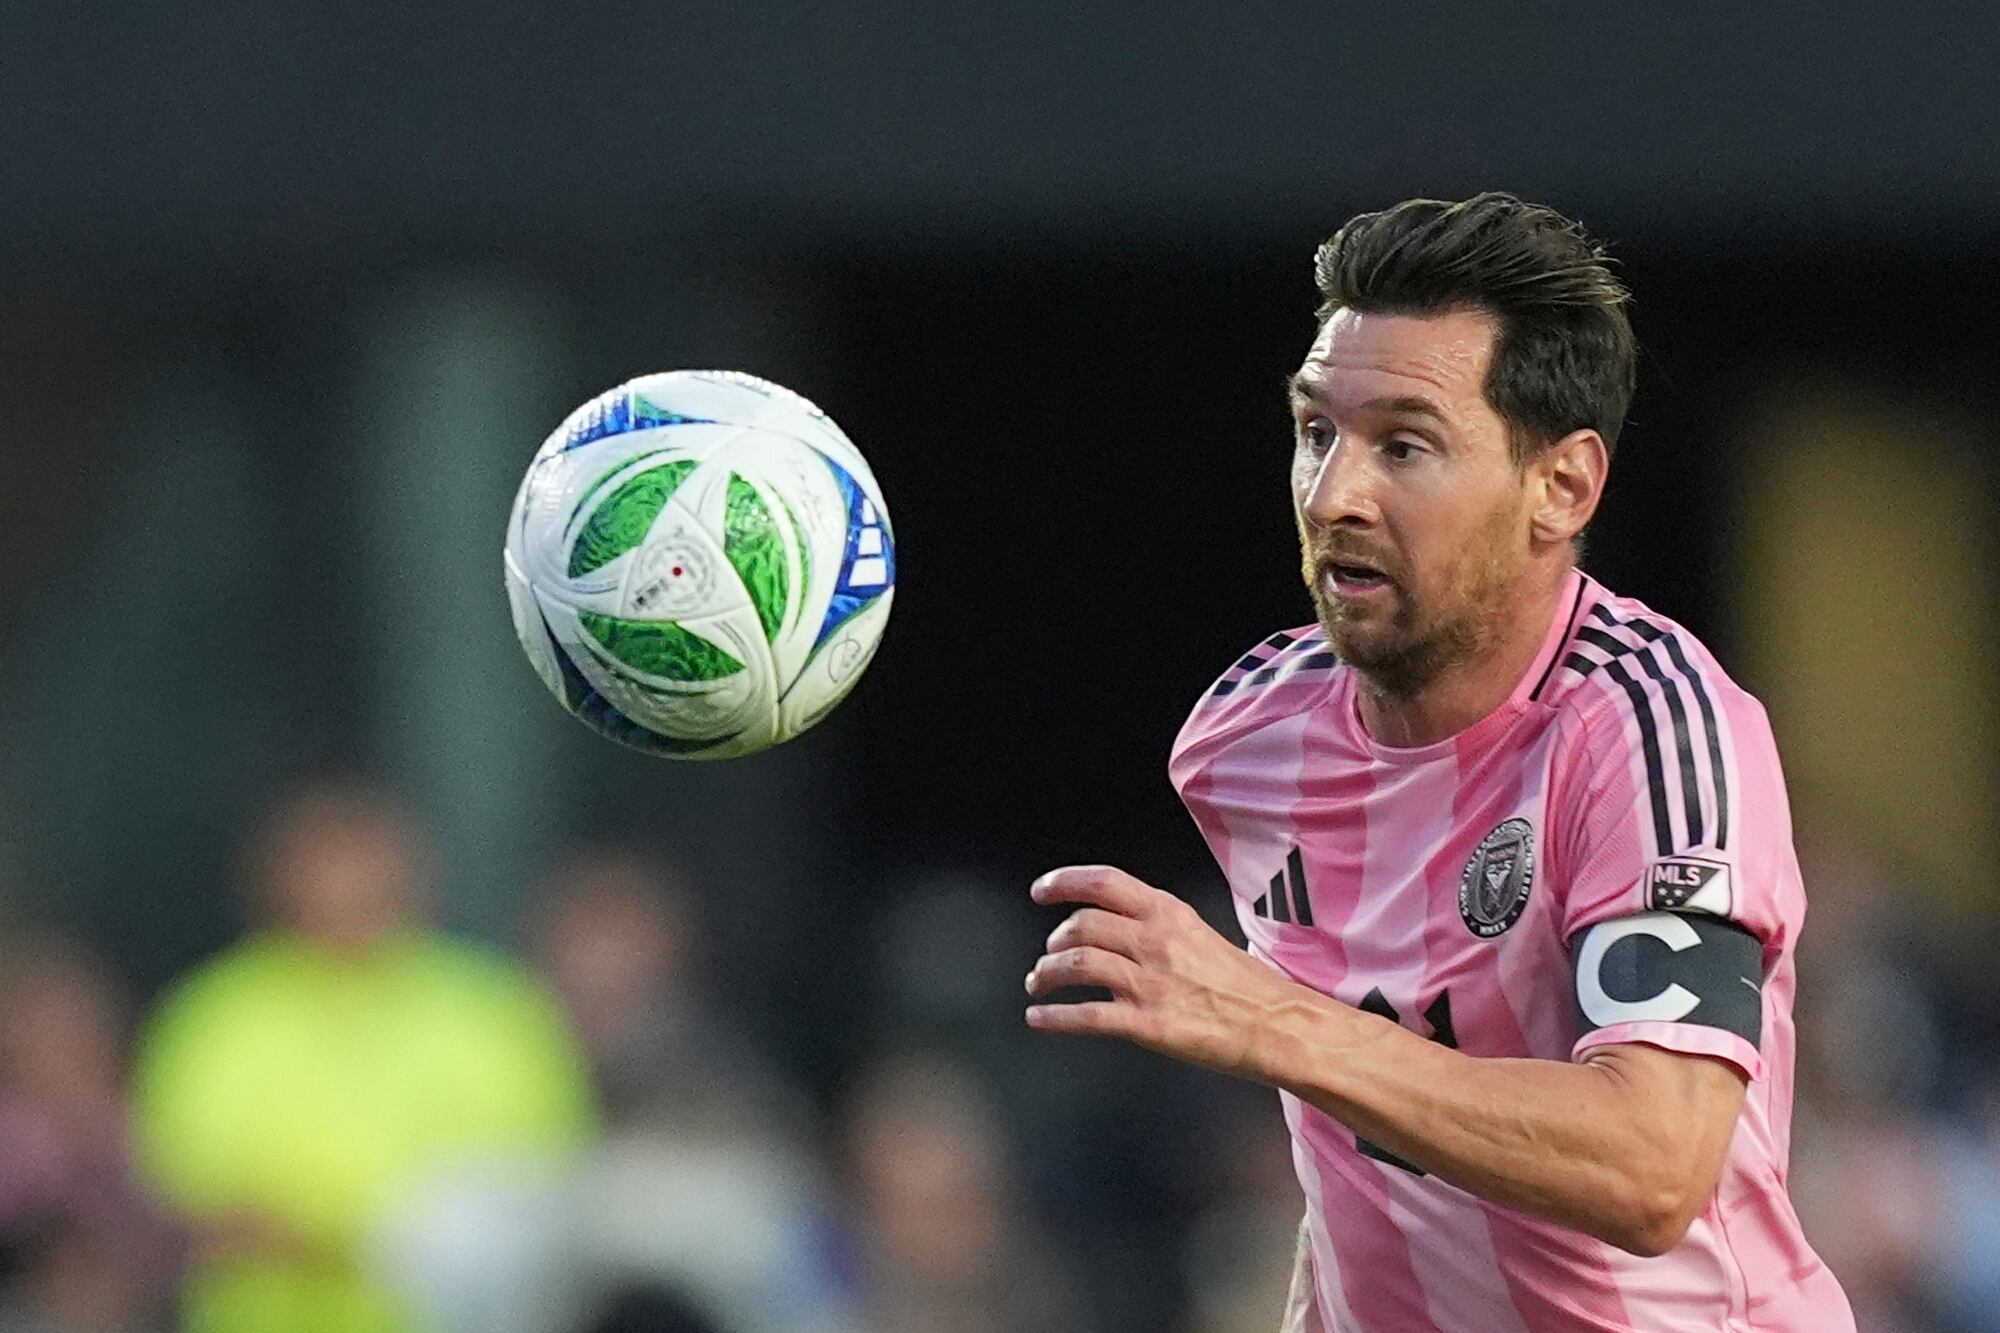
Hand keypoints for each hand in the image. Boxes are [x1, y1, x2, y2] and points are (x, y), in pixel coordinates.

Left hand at [1025, 864, 1308, 1080]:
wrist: (1279, 1026)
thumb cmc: (1247, 986)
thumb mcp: (1201, 935)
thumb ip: (1159, 929)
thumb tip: (1120, 934)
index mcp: (1169, 913)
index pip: (1103, 883)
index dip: (1064, 882)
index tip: (1041, 890)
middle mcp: (1155, 941)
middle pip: (1082, 925)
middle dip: (1056, 939)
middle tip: (1049, 953)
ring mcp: (1149, 983)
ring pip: (1077, 965)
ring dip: (1047, 973)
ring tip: (1039, 981)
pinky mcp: (1148, 1024)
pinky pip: (1086, 1017)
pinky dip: (1054, 1017)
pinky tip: (1038, 1018)